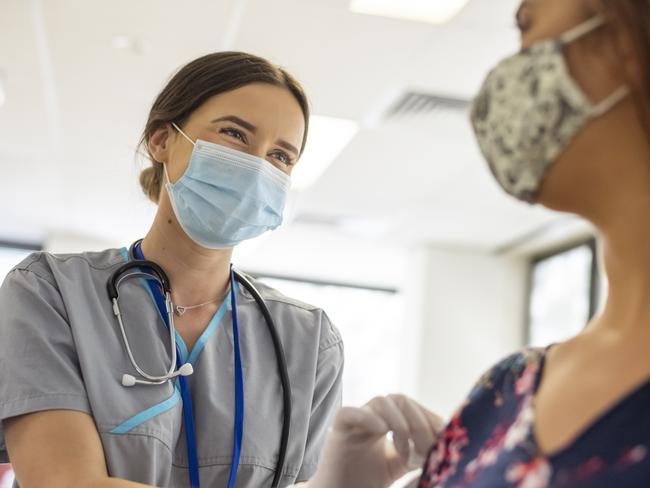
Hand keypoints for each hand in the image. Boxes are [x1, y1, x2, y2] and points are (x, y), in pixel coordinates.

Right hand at [307, 394, 444, 487]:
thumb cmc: (366, 483)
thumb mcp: (400, 466)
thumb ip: (418, 454)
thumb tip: (445, 446)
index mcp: (387, 422)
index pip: (412, 406)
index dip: (430, 420)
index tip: (443, 442)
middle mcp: (371, 418)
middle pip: (401, 399)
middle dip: (420, 423)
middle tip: (427, 451)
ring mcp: (354, 423)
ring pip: (381, 401)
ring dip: (399, 424)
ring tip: (404, 453)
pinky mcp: (337, 431)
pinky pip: (349, 412)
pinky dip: (368, 419)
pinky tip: (381, 434)